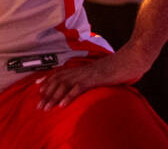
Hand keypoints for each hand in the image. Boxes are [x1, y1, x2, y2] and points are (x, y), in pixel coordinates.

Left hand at [35, 49, 149, 109]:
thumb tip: (89, 84)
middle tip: (39, 106)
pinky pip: (78, 88)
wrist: (130, 59)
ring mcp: (86, 74)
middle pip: (58, 81)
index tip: (38, 88)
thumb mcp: (101, 73)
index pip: (59, 74)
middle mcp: (80, 71)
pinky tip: (62, 105)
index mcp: (81, 69)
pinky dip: (68, 97)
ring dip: (53, 97)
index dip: (47, 80)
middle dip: (47, 94)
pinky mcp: (94, 79)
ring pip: (64, 85)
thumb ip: (93, 77)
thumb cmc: (118, 67)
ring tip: (46, 108)